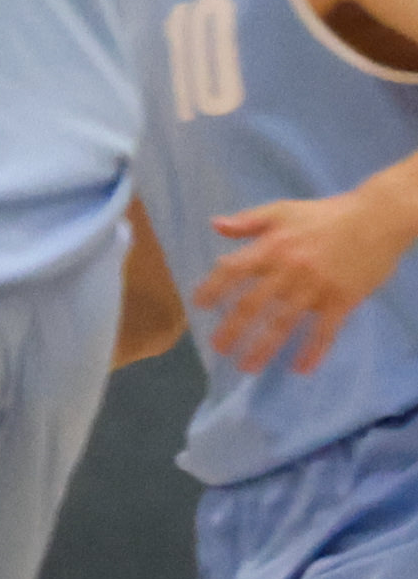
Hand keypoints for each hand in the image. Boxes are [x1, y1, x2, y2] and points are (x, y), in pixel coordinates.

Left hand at [197, 185, 417, 372]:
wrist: (377, 218)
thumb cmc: (326, 215)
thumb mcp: (283, 210)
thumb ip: (248, 221)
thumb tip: (215, 225)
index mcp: (272, 248)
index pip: (233, 270)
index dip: (213, 288)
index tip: (200, 305)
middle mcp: (289, 270)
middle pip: (253, 304)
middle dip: (233, 328)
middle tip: (217, 348)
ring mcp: (316, 287)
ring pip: (284, 322)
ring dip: (264, 347)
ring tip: (247, 366)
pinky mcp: (342, 299)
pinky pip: (325, 330)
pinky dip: (313, 350)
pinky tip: (301, 368)